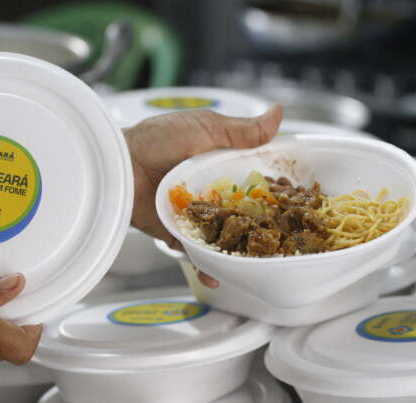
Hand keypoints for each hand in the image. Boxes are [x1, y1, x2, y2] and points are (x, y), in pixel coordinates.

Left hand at [124, 104, 282, 287]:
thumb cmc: (157, 139)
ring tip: (256, 264)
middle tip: (283, 240)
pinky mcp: (177, 233)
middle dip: (262, 228)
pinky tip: (218, 276)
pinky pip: (195, 252)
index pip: (256, 180)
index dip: (275, 191)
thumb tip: (279, 113)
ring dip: (239, 250)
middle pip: (244, 213)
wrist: (118, 164)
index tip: (297, 201)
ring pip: (224, 236)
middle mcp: (211, 191)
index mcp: (220, 164)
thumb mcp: (205, 128)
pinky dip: (206, 266)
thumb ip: (243, 130)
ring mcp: (195, 215)